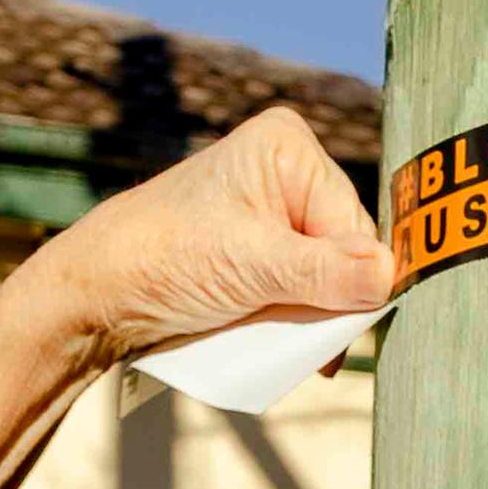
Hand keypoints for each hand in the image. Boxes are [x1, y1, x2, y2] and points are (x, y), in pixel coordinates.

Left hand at [24, 106, 391, 363]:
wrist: (98, 293)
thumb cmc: (164, 259)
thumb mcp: (254, 267)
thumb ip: (327, 272)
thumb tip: (389, 275)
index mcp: (288, 147)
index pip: (353, 224)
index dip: (352, 279)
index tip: (339, 326)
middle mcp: (285, 170)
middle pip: (344, 250)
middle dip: (330, 299)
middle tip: (307, 341)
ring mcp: (271, 210)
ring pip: (325, 276)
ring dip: (312, 314)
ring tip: (281, 336)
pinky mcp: (256, 247)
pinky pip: (299, 286)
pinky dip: (293, 316)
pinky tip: (275, 334)